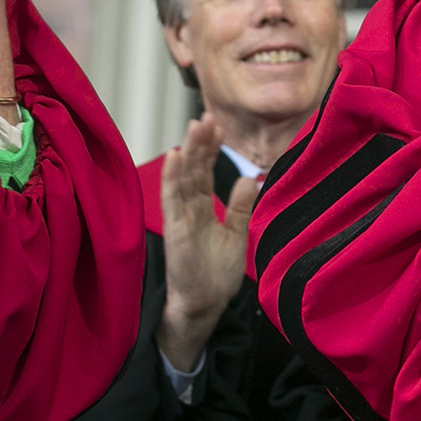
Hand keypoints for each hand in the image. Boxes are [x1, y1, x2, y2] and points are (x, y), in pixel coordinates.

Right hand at [157, 116, 257, 372]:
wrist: (204, 304)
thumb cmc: (215, 274)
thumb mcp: (236, 234)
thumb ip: (239, 207)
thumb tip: (248, 178)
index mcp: (202, 208)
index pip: (204, 172)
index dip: (210, 148)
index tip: (217, 124)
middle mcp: (188, 208)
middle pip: (193, 169)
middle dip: (200, 143)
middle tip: (207, 116)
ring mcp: (179, 218)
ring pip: (182, 178)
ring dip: (187, 152)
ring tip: (194, 126)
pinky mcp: (175, 230)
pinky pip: (172, 199)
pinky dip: (172, 177)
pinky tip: (175, 156)